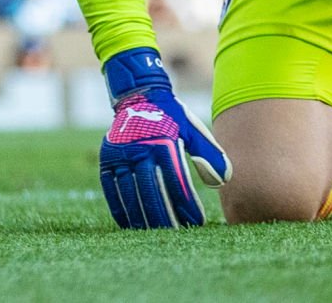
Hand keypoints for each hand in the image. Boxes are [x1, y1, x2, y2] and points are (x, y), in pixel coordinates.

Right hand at [98, 48, 230, 228]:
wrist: (139, 95)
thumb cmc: (172, 117)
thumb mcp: (193, 129)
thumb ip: (208, 153)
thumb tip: (224, 180)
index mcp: (164, 140)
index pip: (176, 180)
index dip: (186, 203)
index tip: (195, 221)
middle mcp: (139, 148)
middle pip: (151, 191)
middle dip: (165, 216)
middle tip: (177, 233)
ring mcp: (120, 155)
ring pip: (130, 194)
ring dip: (143, 217)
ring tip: (156, 234)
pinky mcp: (107, 160)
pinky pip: (112, 191)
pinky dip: (122, 210)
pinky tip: (132, 225)